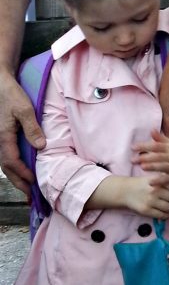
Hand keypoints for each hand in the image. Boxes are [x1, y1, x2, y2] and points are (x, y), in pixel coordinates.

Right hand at [0, 71, 45, 195]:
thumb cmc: (11, 95)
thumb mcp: (24, 109)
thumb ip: (32, 128)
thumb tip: (40, 146)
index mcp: (3, 137)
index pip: (13, 163)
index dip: (24, 175)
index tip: (34, 184)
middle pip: (7, 168)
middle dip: (19, 183)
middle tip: (30, 197)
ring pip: (5, 164)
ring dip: (16, 177)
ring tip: (28, 188)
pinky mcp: (2, 136)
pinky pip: (6, 156)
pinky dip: (14, 167)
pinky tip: (22, 171)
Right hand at [124, 177, 168, 218]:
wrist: (125, 191)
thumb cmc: (142, 184)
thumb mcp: (154, 178)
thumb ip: (166, 181)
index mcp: (159, 181)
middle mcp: (156, 190)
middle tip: (167, 199)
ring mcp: (151, 201)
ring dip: (168, 207)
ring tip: (163, 205)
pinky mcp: (146, 210)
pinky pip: (161, 215)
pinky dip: (164, 215)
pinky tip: (162, 212)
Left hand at [132, 131, 168, 185]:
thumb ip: (160, 138)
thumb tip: (151, 130)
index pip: (155, 146)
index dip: (144, 146)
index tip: (133, 147)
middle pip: (158, 156)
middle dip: (145, 157)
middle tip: (133, 159)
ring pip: (163, 167)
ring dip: (153, 167)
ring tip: (142, 167)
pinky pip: (168, 179)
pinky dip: (159, 181)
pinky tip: (150, 182)